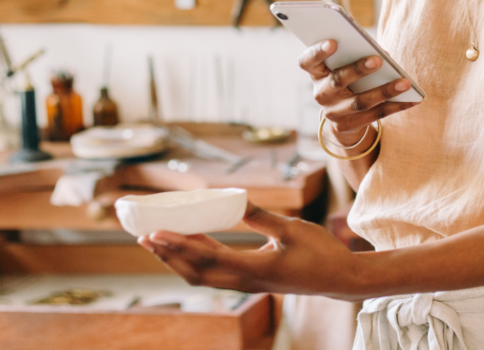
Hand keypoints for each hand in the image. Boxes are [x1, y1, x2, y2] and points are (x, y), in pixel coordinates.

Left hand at [137, 201, 367, 299]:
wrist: (339, 279)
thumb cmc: (320, 252)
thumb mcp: (293, 229)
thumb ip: (261, 217)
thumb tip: (236, 200)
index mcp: (255, 269)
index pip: (207, 258)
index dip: (178, 245)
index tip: (155, 233)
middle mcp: (245, 282)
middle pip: (195, 272)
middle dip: (167, 255)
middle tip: (144, 235)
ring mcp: (247, 283)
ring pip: (202, 276)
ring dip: (178, 259)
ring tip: (158, 240)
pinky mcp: (251, 280)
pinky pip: (215, 272)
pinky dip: (196, 258)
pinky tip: (192, 240)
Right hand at [298, 40, 419, 143]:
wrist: (340, 114)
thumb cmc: (347, 77)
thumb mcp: (343, 65)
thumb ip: (356, 55)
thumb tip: (383, 54)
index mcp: (316, 72)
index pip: (307, 61)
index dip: (318, 52)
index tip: (333, 42)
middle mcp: (321, 93)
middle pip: (338, 80)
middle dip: (358, 69)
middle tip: (378, 59)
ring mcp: (332, 112)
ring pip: (360, 102)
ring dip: (384, 91)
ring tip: (405, 82)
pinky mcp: (347, 126)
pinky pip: (375, 116)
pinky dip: (396, 107)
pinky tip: (412, 100)